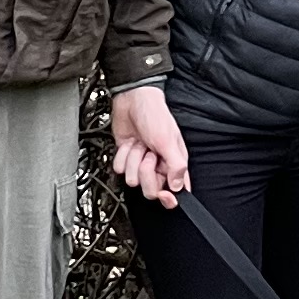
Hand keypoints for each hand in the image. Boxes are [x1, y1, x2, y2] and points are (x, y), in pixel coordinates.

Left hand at [111, 85, 192, 202]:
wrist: (132, 101)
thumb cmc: (154, 115)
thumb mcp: (168, 141)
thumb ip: (177, 166)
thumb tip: (178, 188)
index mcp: (174, 163)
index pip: (175, 192)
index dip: (168, 197)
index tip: (162, 192)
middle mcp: (158, 166)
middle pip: (150, 190)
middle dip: (146, 171)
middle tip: (149, 153)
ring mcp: (141, 162)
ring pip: (132, 179)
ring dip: (134, 159)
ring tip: (139, 144)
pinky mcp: (126, 157)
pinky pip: (120, 169)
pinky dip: (122, 155)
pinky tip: (129, 143)